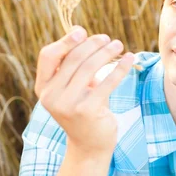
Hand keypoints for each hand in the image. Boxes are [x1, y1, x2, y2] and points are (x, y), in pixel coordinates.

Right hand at [34, 25, 133, 156]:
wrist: (90, 144)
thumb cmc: (83, 107)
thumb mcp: (73, 86)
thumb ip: (73, 62)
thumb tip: (79, 31)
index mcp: (44, 87)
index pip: (48, 56)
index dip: (65, 41)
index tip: (82, 31)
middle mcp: (51, 96)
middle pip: (72, 59)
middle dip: (92, 45)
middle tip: (108, 39)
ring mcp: (67, 104)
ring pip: (88, 68)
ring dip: (106, 53)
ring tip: (118, 45)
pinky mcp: (86, 110)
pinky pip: (106, 82)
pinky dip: (120, 68)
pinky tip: (130, 59)